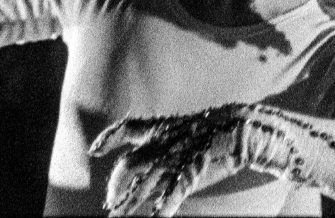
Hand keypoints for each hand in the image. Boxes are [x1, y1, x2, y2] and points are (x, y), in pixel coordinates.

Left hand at [91, 106, 250, 216]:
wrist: (239, 126)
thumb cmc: (213, 131)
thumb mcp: (185, 135)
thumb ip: (164, 151)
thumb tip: (147, 173)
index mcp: (160, 129)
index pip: (126, 129)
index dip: (108, 138)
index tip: (95, 150)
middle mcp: (162, 143)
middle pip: (128, 165)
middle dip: (115, 186)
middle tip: (110, 202)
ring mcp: (174, 159)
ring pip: (142, 186)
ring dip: (126, 205)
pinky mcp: (189, 173)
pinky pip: (170, 195)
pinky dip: (160, 211)